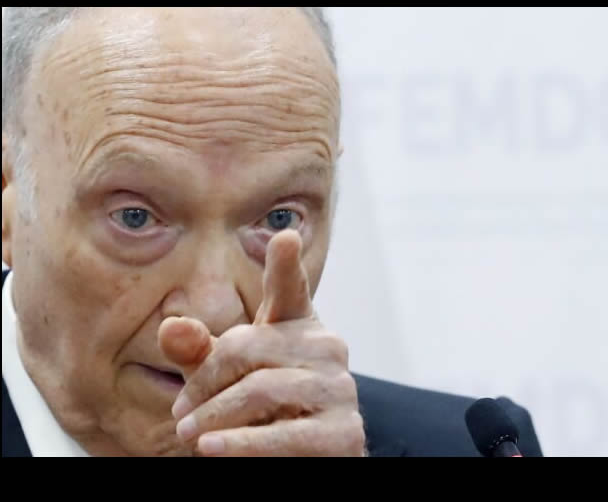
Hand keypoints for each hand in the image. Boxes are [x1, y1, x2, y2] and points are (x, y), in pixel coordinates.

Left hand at [158, 230, 364, 455]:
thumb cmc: (259, 412)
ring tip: (189, 435)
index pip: (290, 290)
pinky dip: (242, 443)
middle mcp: (327, 348)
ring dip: (215, 416)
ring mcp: (340, 388)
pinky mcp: (344, 432)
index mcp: (299, 326)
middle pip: (249, 346)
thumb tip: (172, 326)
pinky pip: (284, 434)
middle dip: (206, 381)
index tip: (283, 237)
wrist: (299, 462)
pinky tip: (212, 448)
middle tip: (180, 413)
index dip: (285, 265)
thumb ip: (198, 353)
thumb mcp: (222, 380)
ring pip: (263, 389)